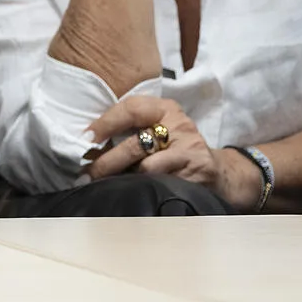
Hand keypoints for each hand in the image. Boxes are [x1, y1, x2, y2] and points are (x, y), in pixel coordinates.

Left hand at [85, 95, 262, 209]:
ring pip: (147, 167)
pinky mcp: (197, 174)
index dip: (105, 123)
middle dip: (107, 160)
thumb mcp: (158, 127)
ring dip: (123, 178)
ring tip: (105, 184)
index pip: (130, 109)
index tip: (84, 138)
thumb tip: (87, 141)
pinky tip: (132, 193)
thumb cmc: (175, 147)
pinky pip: (162, 183)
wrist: (217, 171)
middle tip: (88, 171)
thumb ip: (130, 127)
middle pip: (135, 143)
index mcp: (165, 108)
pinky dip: (144, 189)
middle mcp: (179, 125)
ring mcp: (190, 150)